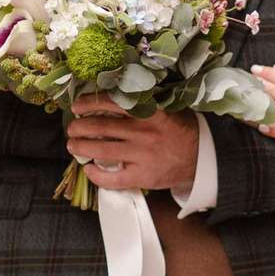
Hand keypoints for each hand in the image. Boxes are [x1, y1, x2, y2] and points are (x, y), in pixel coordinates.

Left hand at [66, 95, 199, 192]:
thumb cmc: (180, 130)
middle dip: (79, 127)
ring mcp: (141, 156)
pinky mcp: (142, 177)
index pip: (111, 103)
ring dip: (81, 147)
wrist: (202, 158)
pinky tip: (88, 168)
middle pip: (100, 127)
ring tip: (73, 145)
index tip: (77, 106)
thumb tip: (111, 97)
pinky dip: (95, 174)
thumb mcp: (166, 108)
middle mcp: (143, 132)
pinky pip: (112, 178)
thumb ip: (142, 103)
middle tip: (72, 128)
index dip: (89, 103)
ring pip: (101, 150)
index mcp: (149, 112)